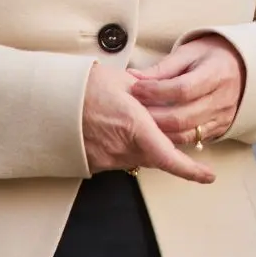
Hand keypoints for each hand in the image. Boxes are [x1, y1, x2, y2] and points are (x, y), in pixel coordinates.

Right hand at [82, 65, 215, 182]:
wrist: (46, 101)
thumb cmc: (83, 86)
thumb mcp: (121, 80)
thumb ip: (147, 90)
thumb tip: (161, 91)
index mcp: (135, 125)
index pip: (168, 156)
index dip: (191, 170)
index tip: (208, 176)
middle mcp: (122, 148)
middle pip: (157, 157)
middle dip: (168, 147)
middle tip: (173, 129)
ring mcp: (107, 159)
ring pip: (139, 158)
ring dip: (146, 145)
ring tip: (135, 121)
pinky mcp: (93, 163)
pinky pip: (120, 159)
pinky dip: (127, 147)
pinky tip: (119, 131)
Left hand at [128, 34, 244, 150]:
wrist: (242, 67)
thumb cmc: (210, 57)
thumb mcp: (188, 53)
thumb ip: (162, 68)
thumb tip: (133, 78)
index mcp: (215, 73)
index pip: (182, 89)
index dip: (156, 91)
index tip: (136, 88)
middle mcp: (221, 99)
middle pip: (182, 117)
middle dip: (153, 116)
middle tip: (132, 110)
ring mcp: (222, 117)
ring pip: (186, 133)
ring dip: (159, 131)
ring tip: (140, 122)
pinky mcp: (219, 129)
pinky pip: (192, 140)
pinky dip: (172, 138)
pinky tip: (156, 131)